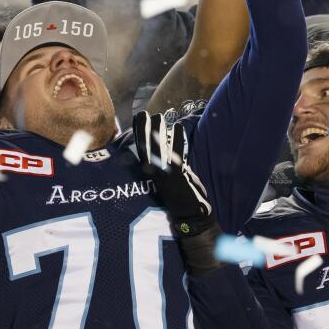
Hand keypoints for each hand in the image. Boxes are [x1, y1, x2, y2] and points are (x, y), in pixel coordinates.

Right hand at [130, 112, 213, 235]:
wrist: (190, 215)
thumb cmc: (179, 194)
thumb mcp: (166, 178)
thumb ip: (163, 163)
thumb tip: (161, 146)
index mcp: (149, 173)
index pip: (140, 149)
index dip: (138, 133)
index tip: (138, 118)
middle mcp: (153, 173)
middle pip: (145, 146)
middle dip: (144, 128)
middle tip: (146, 113)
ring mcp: (163, 174)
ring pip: (158, 147)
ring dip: (159, 130)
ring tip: (160, 116)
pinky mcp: (176, 175)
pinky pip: (176, 152)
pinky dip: (178, 139)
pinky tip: (179, 126)